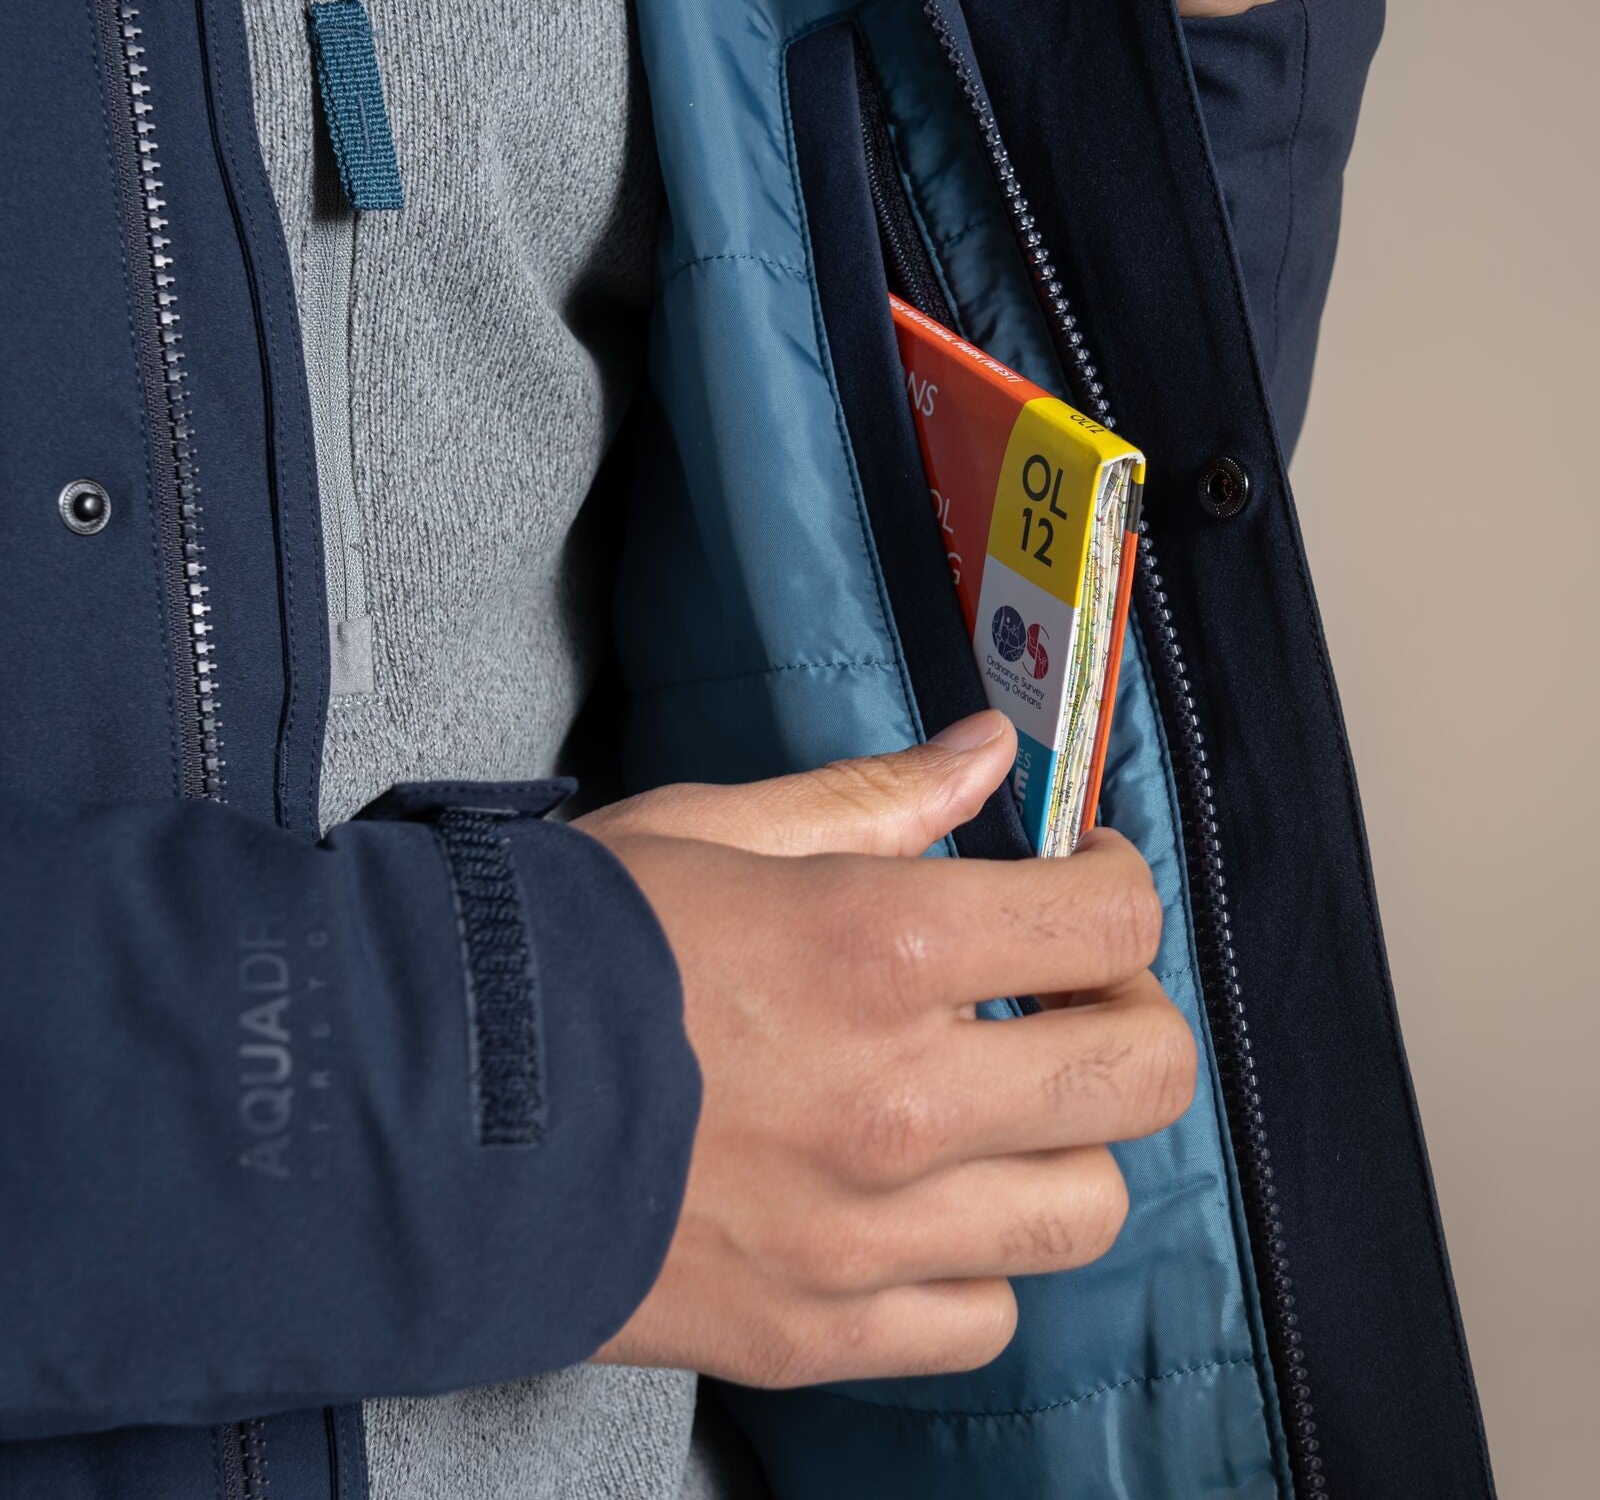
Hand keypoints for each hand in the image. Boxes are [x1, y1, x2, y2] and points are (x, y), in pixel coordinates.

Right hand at [582, 712, 1195, 1387]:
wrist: (418, 1111)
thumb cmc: (560, 952)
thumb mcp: (712, 831)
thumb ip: (872, 798)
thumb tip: (987, 753)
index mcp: (877, 947)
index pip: (1110, 922)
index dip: (1120, 886)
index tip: (1088, 881)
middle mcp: (899, 1099)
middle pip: (1142, 1075)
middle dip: (1135, 1016)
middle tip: (1075, 993)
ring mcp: (867, 1233)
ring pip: (1087, 1210)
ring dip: (1068, 1143)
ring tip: (999, 1103)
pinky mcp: (820, 1333)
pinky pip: (984, 1318)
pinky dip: (978, 1262)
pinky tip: (919, 1206)